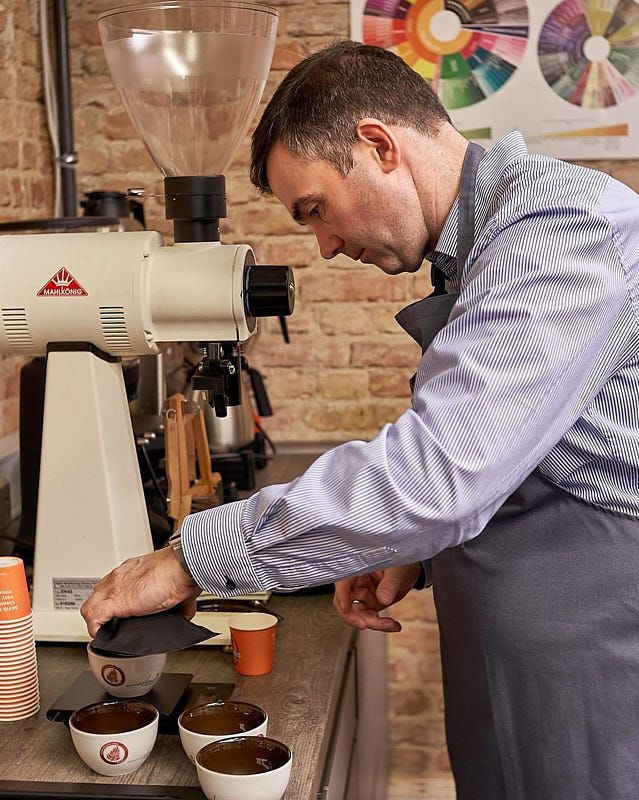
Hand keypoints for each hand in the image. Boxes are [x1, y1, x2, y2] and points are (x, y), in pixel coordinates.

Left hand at [80, 547, 201, 637]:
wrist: (183, 567)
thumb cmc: (183, 571)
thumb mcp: (176, 585)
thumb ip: (176, 598)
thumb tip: (183, 612)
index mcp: (135, 569)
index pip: (116, 583)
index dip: (117, 598)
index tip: (124, 609)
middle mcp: (122, 576)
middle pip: (100, 593)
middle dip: (106, 609)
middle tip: (114, 622)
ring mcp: (116, 588)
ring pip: (93, 605)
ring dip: (100, 620)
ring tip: (109, 632)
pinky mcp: (114, 601)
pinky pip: (93, 617)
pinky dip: (97, 630)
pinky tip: (105, 637)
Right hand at [333, 563, 421, 632]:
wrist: (411, 570)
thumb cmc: (401, 561)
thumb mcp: (397, 569)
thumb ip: (390, 583)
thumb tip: (383, 598)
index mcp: (357, 567)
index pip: (343, 581)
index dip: (342, 595)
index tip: (346, 609)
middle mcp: (357, 582)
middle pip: (347, 603)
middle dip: (357, 617)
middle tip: (369, 625)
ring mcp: (363, 594)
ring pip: (359, 615)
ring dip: (374, 623)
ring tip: (391, 624)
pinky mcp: (371, 604)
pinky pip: (371, 618)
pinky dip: (382, 625)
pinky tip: (393, 625)